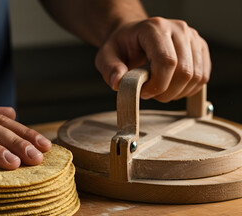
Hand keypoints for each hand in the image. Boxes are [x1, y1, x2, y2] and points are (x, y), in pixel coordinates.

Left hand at [95, 17, 210, 101]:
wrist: (132, 37)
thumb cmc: (121, 47)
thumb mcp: (106, 57)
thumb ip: (110, 69)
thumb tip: (117, 82)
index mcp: (155, 28)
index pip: (167, 61)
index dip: (157, 85)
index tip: (143, 93)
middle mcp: (178, 29)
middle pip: (185, 72)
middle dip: (166, 92)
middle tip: (149, 93)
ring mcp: (193, 38)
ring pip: (197, 77)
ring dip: (177, 93)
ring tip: (158, 90)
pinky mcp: (200, 49)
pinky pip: (202, 77)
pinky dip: (187, 90)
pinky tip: (171, 88)